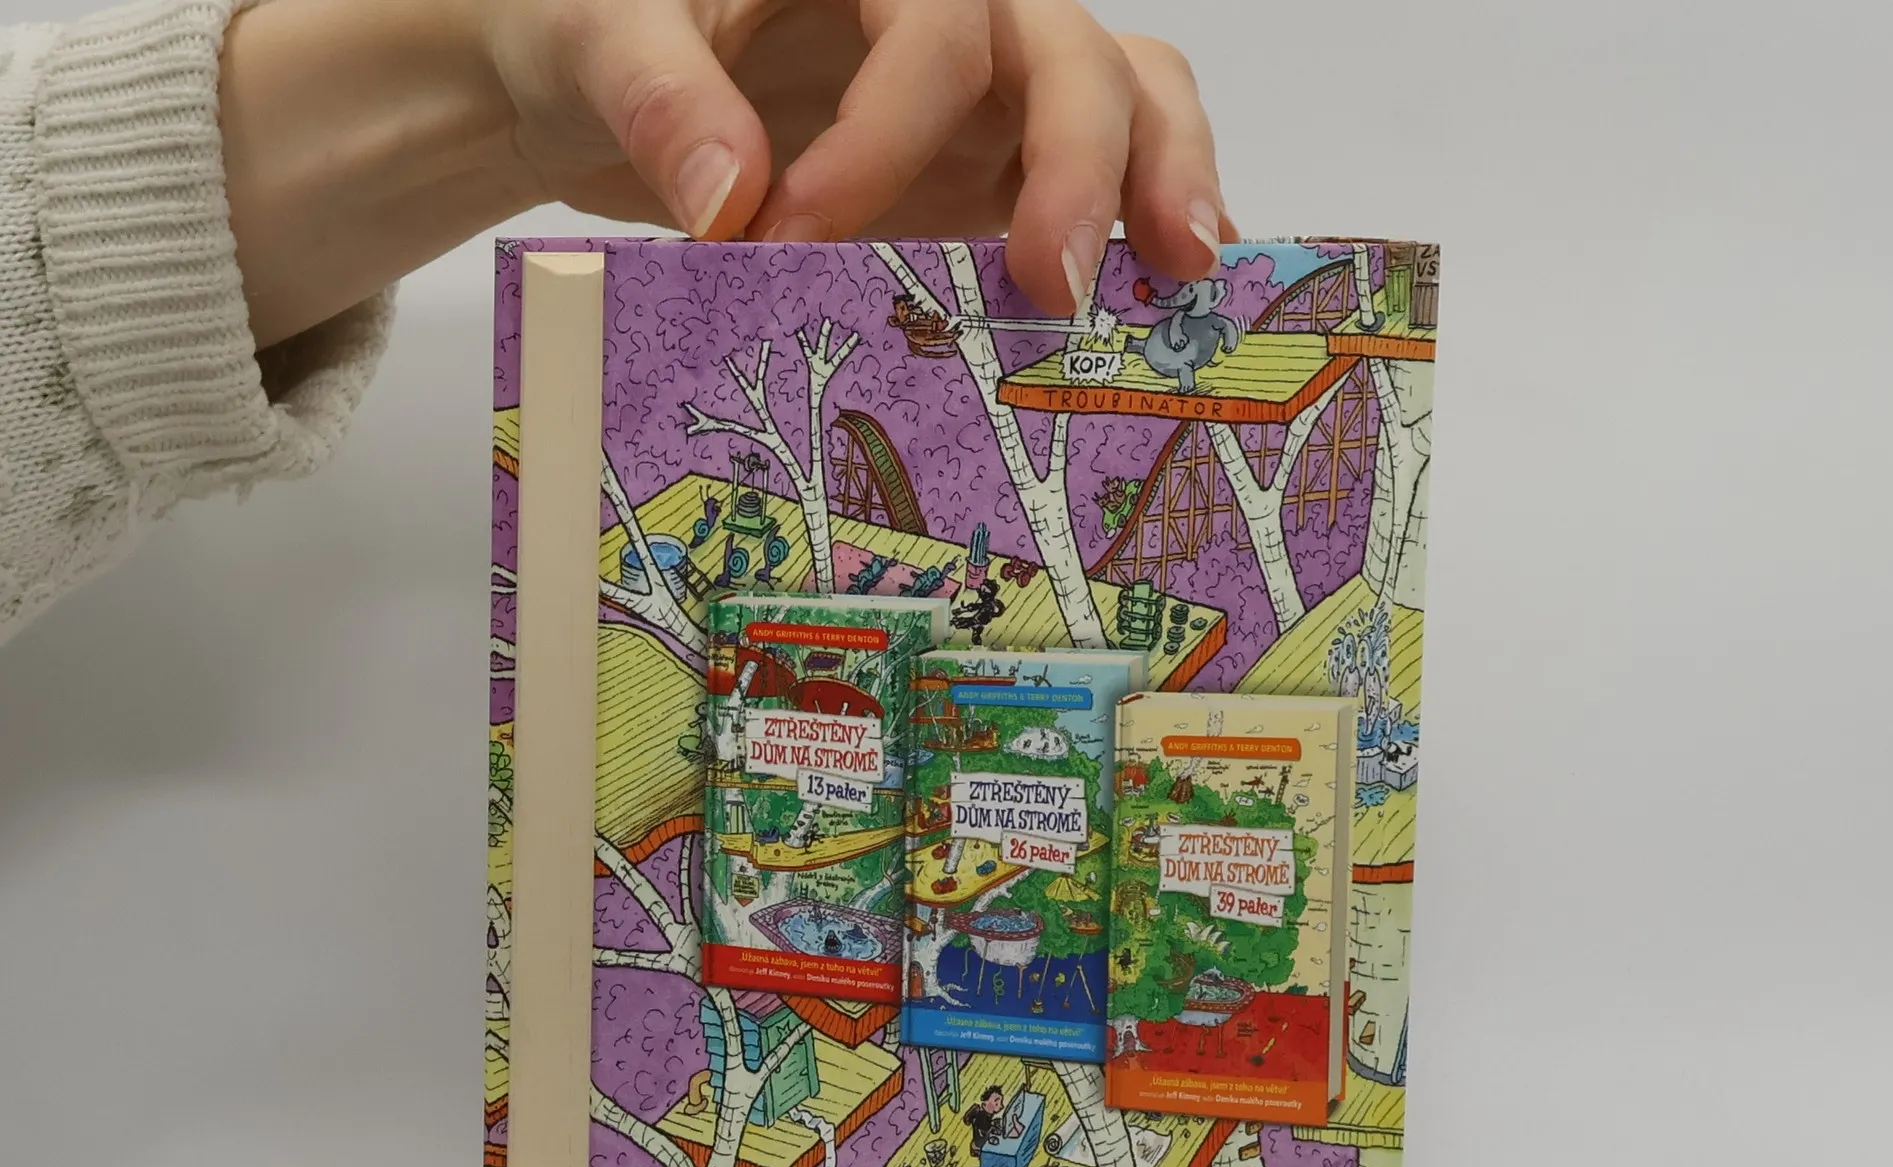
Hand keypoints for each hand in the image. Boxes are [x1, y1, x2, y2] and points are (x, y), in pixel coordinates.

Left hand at [221, 0, 1232, 344]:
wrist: (586, 78)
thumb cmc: (590, 31)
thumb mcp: (592, 37)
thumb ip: (655, 93)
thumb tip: (725, 195)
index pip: (934, 22)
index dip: (887, 130)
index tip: (797, 234)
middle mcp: (946, 10)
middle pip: (1064, 49)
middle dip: (1078, 162)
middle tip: (1053, 282)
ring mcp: (982, 88)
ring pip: (1120, 92)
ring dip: (1157, 177)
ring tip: (1182, 269)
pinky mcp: (990, 164)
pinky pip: (1101, 170)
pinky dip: (1145, 215)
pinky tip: (1170, 288)